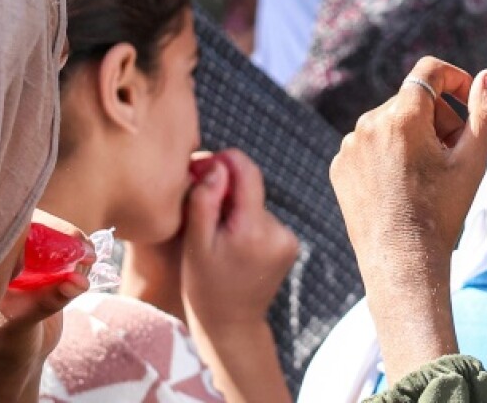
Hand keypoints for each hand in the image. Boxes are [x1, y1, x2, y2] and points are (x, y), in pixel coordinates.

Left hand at [0, 210, 91, 402]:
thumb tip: (80, 281)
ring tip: (87, 269)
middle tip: (89, 252)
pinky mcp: (48, 279)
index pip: (23, 231)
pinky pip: (69, 264)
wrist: (12, 363)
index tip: (75, 240)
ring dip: (79, 255)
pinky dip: (82, 266)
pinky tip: (85, 276)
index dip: (52, 229)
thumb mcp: (24, 321)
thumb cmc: (3, 343)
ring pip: (61, 248)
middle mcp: (12, 264)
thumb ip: (50, 301)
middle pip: (46, 235)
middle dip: (71, 240)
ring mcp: (30, 270)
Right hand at [180, 149, 298, 335]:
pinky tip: (235, 246)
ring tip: (217, 236)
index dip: (227, 161)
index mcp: (252, 229)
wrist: (231, 323)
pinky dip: (249, 224)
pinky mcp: (291, 245)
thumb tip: (218, 166)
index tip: (206, 164)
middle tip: (201, 204)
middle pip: (252, 189)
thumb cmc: (204, 284)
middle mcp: (278, 231)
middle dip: (227, 191)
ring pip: (257, 206)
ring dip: (237, 211)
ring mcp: (288, 239)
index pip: (248, 173)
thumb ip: (204, 202)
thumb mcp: (195, 244)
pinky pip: (265, 221)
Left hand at [330, 57, 486, 379]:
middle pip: (414, 101)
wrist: (402, 263)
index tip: (469, 102)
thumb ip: (486, 111)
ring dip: (415, 136)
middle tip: (455, 154)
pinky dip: (390, 154)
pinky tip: (403, 186)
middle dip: (439, 118)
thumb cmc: (443, 212)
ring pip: (392, 123)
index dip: (456, 79)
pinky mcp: (340, 167)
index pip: (429, 71)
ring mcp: (349, 146)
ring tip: (429, 175)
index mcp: (402, 116)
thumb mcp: (474, 159)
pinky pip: (370, 145)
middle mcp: (369, 123)